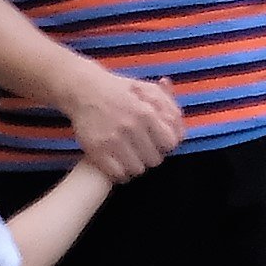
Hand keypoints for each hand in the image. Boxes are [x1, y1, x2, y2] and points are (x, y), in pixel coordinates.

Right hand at [62, 68, 187, 182]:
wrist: (85, 90)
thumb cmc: (121, 91)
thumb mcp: (149, 90)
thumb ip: (170, 109)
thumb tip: (180, 131)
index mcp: (147, 112)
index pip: (171, 143)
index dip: (166, 145)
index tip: (159, 143)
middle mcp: (131, 127)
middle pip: (154, 160)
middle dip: (151, 156)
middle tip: (142, 149)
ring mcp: (113, 140)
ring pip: (137, 170)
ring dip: (136, 165)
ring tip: (130, 156)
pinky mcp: (96, 151)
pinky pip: (117, 174)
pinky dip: (120, 173)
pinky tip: (118, 163)